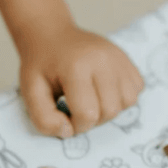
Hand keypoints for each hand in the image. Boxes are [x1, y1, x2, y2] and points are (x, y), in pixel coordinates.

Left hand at [18, 22, 143, 136]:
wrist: (52, 35)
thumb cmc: (41, 65)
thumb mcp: (31, 92)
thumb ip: (44, 119)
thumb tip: (68, 132)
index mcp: (76, 67)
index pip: (88, 114)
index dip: (75, 125)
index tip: (65, 115)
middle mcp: (102, 59)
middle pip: (110, 111)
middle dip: (93, 119)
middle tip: (76, 108)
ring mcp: (118, 57)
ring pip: (127, 102)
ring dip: (109, 109)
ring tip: (91, 98)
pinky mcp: (127, 58)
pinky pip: (136, 89)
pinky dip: (122, 96)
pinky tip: (104, 89)